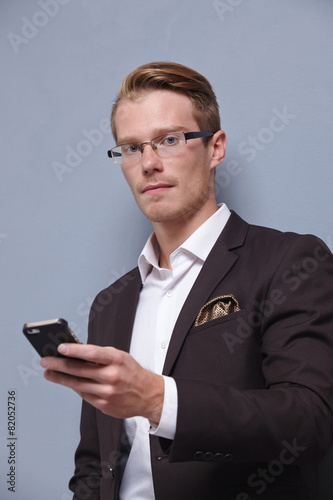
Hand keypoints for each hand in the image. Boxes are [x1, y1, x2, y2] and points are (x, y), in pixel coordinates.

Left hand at [40, 344, 163, 424]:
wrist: (148, 395)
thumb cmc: (132, 373)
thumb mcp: (120, 357)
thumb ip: (100, 355)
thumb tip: (76, 353)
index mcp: (117, 360)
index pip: (92, 353)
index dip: (74, 350)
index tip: (60, 348)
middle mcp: (112, 376)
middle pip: (79, 370)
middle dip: (59, 365)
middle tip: (46, 361)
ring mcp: (107, 392)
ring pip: (77, 384)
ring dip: (60, 378)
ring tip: (49, 373)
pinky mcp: (104, 405)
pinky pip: (84, 395)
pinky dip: (74, 387)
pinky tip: (66, 382)